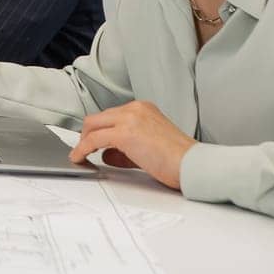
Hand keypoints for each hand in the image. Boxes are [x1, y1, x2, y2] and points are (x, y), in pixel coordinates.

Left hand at [68, 100, 195, 188]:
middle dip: (87, 134)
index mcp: (143, 108)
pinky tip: (79, 158)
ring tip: (80, 155)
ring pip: (93, 126)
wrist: (193, 165)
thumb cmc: (179, 160)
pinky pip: (93, 140)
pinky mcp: (124, 134)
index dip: (98, 130)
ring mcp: (129, 119)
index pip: (111, 115)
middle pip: (98, 118)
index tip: (91, 141)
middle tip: (83, 149)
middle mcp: (135, 109)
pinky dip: (82, 149)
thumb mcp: (148, 145)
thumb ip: (126, 147)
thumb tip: (106, 153)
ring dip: (83, 142)